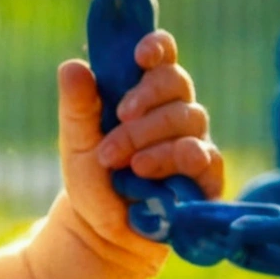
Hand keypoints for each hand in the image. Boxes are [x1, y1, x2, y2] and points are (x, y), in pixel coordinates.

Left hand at [57, 32, 223, 265]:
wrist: (99, 230)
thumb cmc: (93, 177)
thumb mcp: (76, 140)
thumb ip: (77, 105)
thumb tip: (73, 66)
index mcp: (145, 96)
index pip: (162, 59)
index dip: (157, 48)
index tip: (140, 55)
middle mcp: (175, 113)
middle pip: (177, 82)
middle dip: (146, 96)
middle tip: (119, 117)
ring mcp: (194, 142)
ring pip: (188, 118)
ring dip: (149, 134)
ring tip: (119, 159)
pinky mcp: (206, 176)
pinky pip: (202, 155)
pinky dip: (172, 158)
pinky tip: (145, 170)